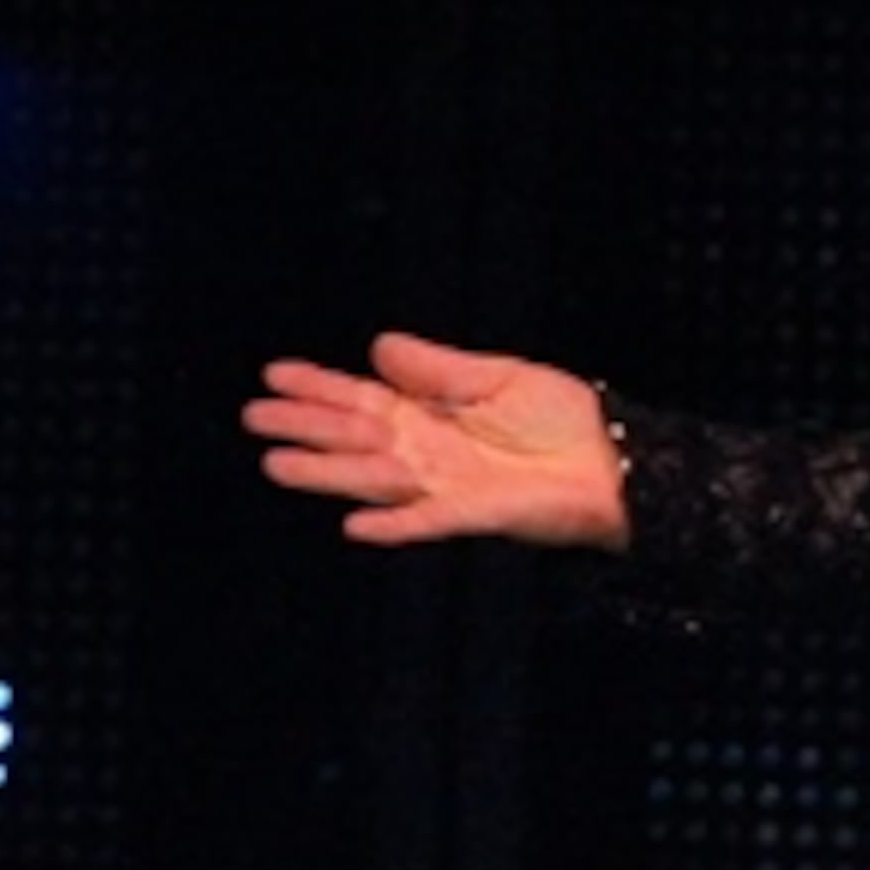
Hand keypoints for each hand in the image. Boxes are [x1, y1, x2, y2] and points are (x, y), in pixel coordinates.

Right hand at [244, 331, 634, 549]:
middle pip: (354, 437)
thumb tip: (380, 346)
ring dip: (328, 473)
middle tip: (254, 417)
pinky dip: (393, 523)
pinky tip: (356, 523)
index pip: (362, 397)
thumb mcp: (502, 377)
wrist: (615, 462)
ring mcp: (446, 485)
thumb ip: (440, 368)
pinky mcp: (475, 514)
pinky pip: (426, 520)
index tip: (274, 374)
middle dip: (305, 426)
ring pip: (375, 478)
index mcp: (431, 414)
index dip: (320, 386)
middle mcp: (428, 451)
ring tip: (278, 464)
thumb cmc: (565, 421)